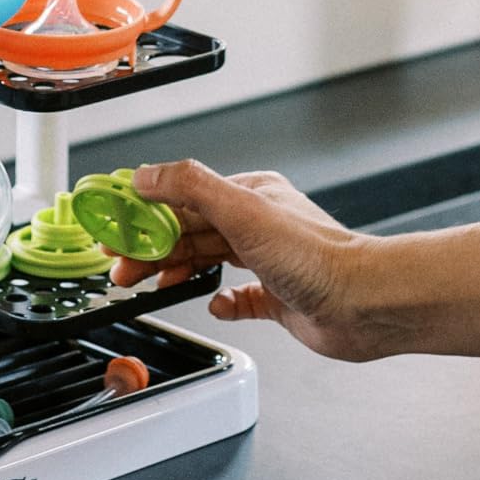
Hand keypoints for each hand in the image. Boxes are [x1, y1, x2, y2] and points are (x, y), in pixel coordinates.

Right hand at [122, 160, 392, 359]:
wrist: (363, 302)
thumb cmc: (317, 256)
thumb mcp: (243, 211)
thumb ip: (191, 188)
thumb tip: (147, 174)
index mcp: (252, 196)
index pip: (186, 198)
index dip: (146, 214)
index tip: (116, 227)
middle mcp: (261, 226)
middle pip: (192, 232)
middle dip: (152, 248)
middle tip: (120, 268)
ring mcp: (270, 263)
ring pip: (210, 261)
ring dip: (175, 271)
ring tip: (147, 285)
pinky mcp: (280, 298)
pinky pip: (241, 298)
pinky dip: (222, 302)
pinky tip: (214, 305)